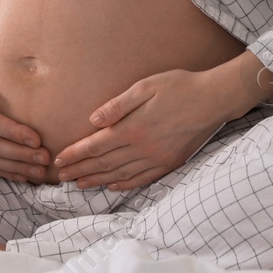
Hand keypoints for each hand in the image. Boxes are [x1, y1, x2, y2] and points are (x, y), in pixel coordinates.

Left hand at [52, 69, 231, 190]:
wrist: (214, 99)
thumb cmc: (179, 87)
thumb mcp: (146, 87)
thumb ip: (118, 105)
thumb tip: (93, 120)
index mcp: (134, 128)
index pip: (96, 146)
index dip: (75, 154)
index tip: (59, 160)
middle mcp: (143, 148)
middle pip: (104, 163)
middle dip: (80, 170)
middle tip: (61, 177)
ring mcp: (157, 159)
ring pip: (120, 175)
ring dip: (97, 180)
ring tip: (79, 184)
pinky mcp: (169, 163)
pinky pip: (142, 179)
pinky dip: (124, 185)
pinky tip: (112, 186)